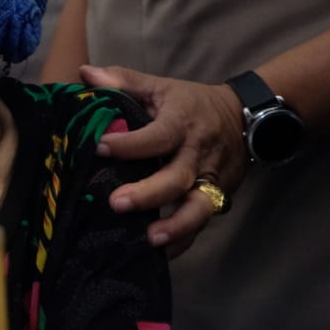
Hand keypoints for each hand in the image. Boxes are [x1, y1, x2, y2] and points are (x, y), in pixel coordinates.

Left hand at [80, 64, 248, 254]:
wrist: (244, 117)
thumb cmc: (189, 103)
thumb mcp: (159, 86)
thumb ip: (122, 81)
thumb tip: (85, 75)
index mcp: (180, 123)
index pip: (156, 135)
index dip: (129, 144)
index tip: (100, 148)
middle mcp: (196, 154)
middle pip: (177, 178)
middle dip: (148, 193)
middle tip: (116, 203)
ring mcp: (210, 179)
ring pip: (198, 207)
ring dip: (176, 226)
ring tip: (150, 240)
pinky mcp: (218, 197)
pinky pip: (203, 222)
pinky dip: (184, 240)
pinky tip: (162, 254)